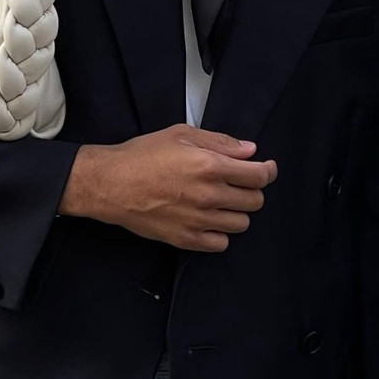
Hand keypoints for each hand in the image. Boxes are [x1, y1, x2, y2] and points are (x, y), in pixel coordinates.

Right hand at [59, 124, 276, 251]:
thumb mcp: (181, 134)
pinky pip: (221, 244)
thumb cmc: (142, 156)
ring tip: (223, 202)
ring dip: (237, 212)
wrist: (110, 184)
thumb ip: (220, 142)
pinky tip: (210, 220)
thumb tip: (249, 150)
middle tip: (240, 184)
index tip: (266, 169)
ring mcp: (198, 220)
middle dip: (252, 190)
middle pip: (255, 201)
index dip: (268, 172)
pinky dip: (220, 234)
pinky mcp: (185, 239)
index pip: (259, 175)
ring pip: (242, 224)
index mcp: (211, 166)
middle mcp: (209, 195)